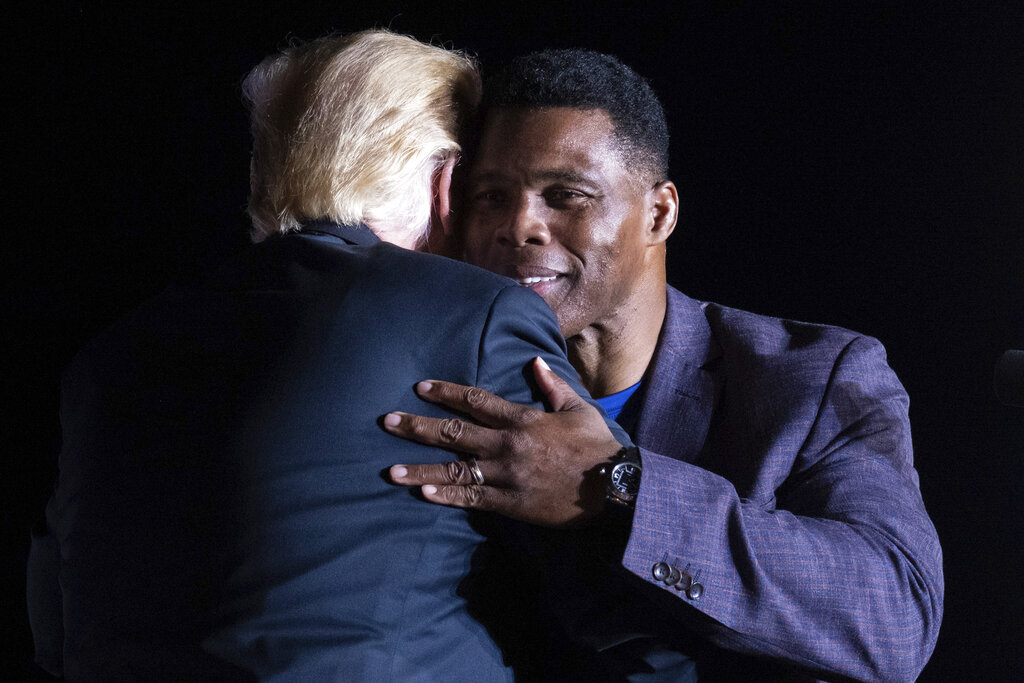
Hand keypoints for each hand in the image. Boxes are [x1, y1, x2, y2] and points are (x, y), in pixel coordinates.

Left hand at [385, 357, 623, 526]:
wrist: (614, 490)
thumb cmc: (598, 447)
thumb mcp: (580, 409)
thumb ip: (553, 386)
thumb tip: (534, 362)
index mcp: (523, 420)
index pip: (475, 401)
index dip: (445, 393)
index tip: (421, 388)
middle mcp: (508, 445)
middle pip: (454, 433)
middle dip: (418, 427)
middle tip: (388, 421)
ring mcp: (506, 476)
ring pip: (454, 470)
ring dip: (420, 469)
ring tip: (390, 470)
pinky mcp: (510, 503)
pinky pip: (472, 499)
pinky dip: (446, 496)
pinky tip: (422, 493)